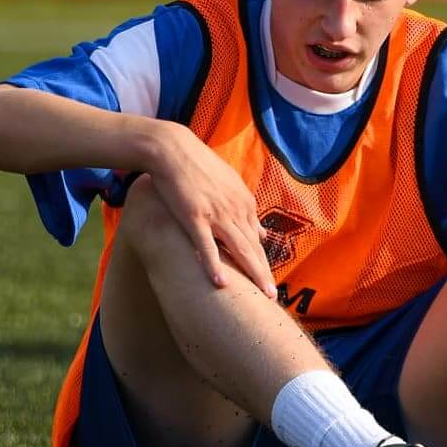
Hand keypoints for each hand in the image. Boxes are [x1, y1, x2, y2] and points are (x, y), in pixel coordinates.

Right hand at [145, 122, 273, 298]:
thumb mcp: (229, 184)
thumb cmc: (199, 166)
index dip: (263, 262)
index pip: (257, 239)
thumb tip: (261, 230)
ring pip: (239, 249)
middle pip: (253, 247)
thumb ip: (245, 209)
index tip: (269, 281)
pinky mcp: (194, 217)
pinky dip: (213, 265)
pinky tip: (220, 283)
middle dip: (264, 273)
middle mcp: (235, 210)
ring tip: (260, 295)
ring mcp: (216, 214)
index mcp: (244, 202)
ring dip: (251, 273)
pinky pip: (206, 245)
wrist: (173, 149)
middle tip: (273, 297)